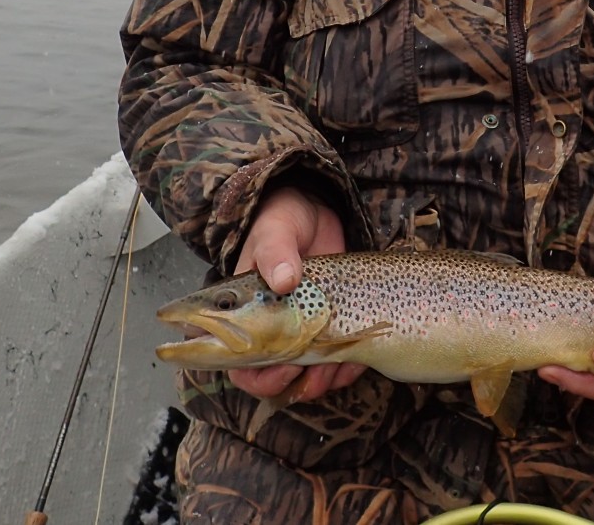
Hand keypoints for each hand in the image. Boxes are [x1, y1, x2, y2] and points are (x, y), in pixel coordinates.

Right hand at [228, 185, 366, 402]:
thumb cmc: (283, 219)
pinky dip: (345, 369)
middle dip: (293, 383)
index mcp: (242, 311)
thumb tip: (284, 279)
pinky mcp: (327, 326)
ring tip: (336, 366)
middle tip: (312, 371)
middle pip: (270, 378)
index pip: (237, 362)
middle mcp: (268, 328)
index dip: (256, 375)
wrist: (315, 210)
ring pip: (303, 376)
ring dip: (321, 381)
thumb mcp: (276, 230)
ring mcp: (299, 330)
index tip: (283, 365)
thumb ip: (276, 252)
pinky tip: (356, 359)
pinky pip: (333, 362)